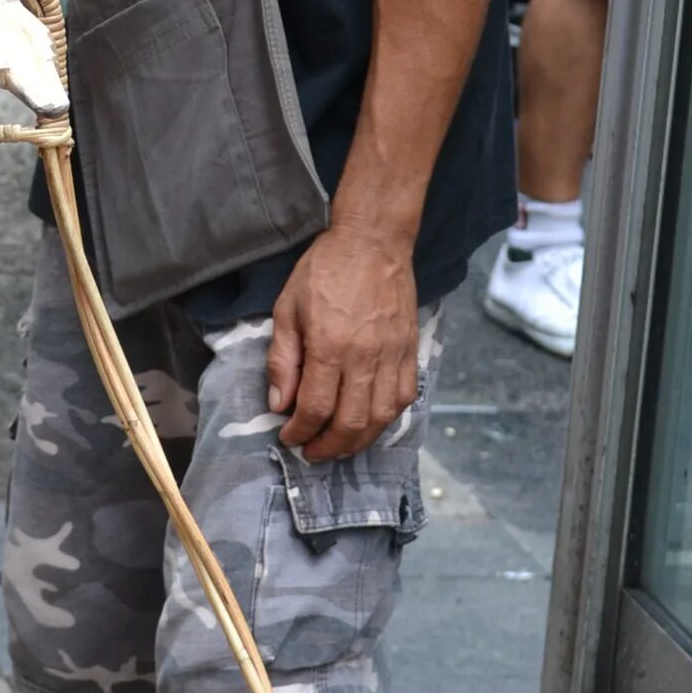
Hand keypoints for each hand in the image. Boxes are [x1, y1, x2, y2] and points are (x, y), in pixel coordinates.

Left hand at [267, 226, 419, 462]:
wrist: (373, 241)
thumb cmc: (324, 270)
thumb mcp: (287, 309)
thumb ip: (282, 360)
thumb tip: (280, 404)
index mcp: (329, 346)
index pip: (314, 408)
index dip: (299, 432)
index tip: (289, 437)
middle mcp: (365, 357)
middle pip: (350, 423)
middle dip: (328, 447)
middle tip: (312, 451)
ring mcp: (393, 356)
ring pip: (380, 418)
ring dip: (358, 441)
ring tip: (339, 445)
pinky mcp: (411, 351)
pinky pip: (405, 398)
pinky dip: (387, 419)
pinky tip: (370, 422)